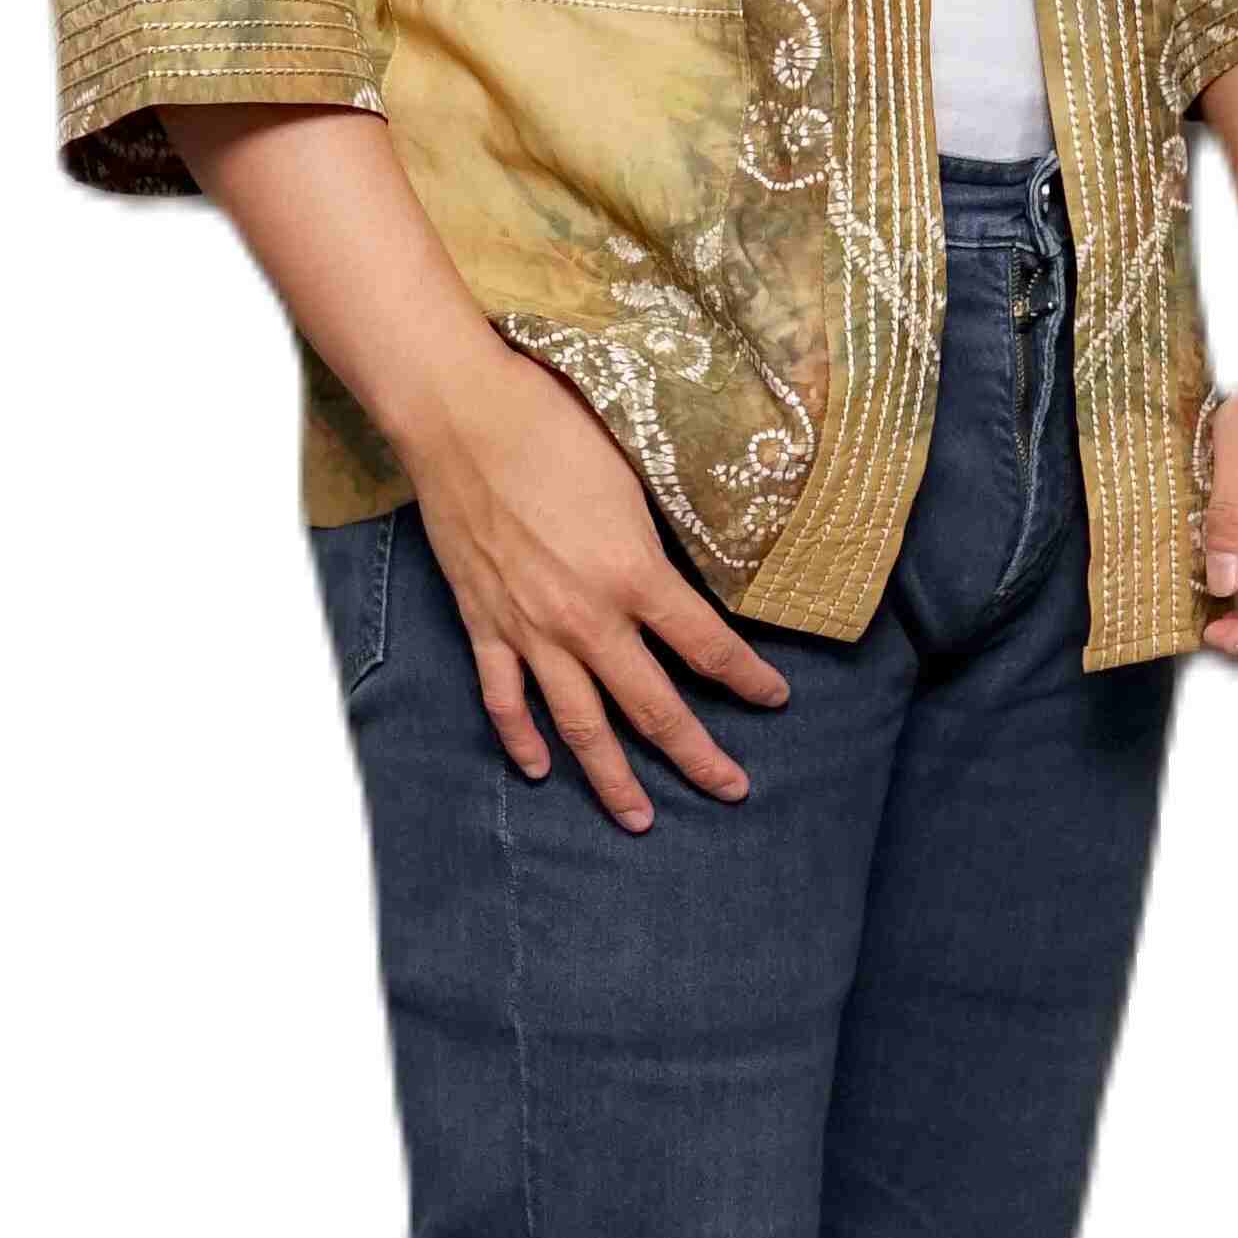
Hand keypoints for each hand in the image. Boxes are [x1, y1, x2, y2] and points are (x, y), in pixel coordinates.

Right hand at [402, 348, 792, 826]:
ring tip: (640, 820)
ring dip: (614, 779)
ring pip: (580, 726)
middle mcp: (586, 619)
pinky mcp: (483, 625)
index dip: (748, 679)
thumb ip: (658, 541)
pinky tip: (540, 769)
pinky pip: (505, 700)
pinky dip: (521, 741)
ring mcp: (529, 631)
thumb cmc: (553, 428)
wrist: (461, 418)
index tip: (776, 700)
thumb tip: (685, 569)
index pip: (708, 647)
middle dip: (697, 756)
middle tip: (732, 791)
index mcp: (634, 576)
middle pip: (653, 708)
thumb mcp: (634, 477)